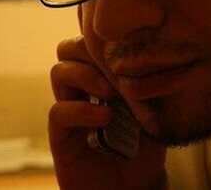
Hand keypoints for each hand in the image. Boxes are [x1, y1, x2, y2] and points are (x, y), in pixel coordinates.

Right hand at [49, 36, 166, 189]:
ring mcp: (70, 109)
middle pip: (68, 49)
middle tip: (112, 65)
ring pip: (59, 72)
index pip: (89, 42)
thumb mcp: (150, 108)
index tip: (125, 43)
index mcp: (101, 77)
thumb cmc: (145, 144)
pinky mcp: (62, 134)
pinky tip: (105, 117)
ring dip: (85, 76)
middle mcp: (82, 88)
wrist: (135, 184)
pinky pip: (59, 111)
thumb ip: (145, 83)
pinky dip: (82, 110)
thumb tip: (151, 53)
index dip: (99, 36)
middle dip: (87, 49)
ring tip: (109, 92)